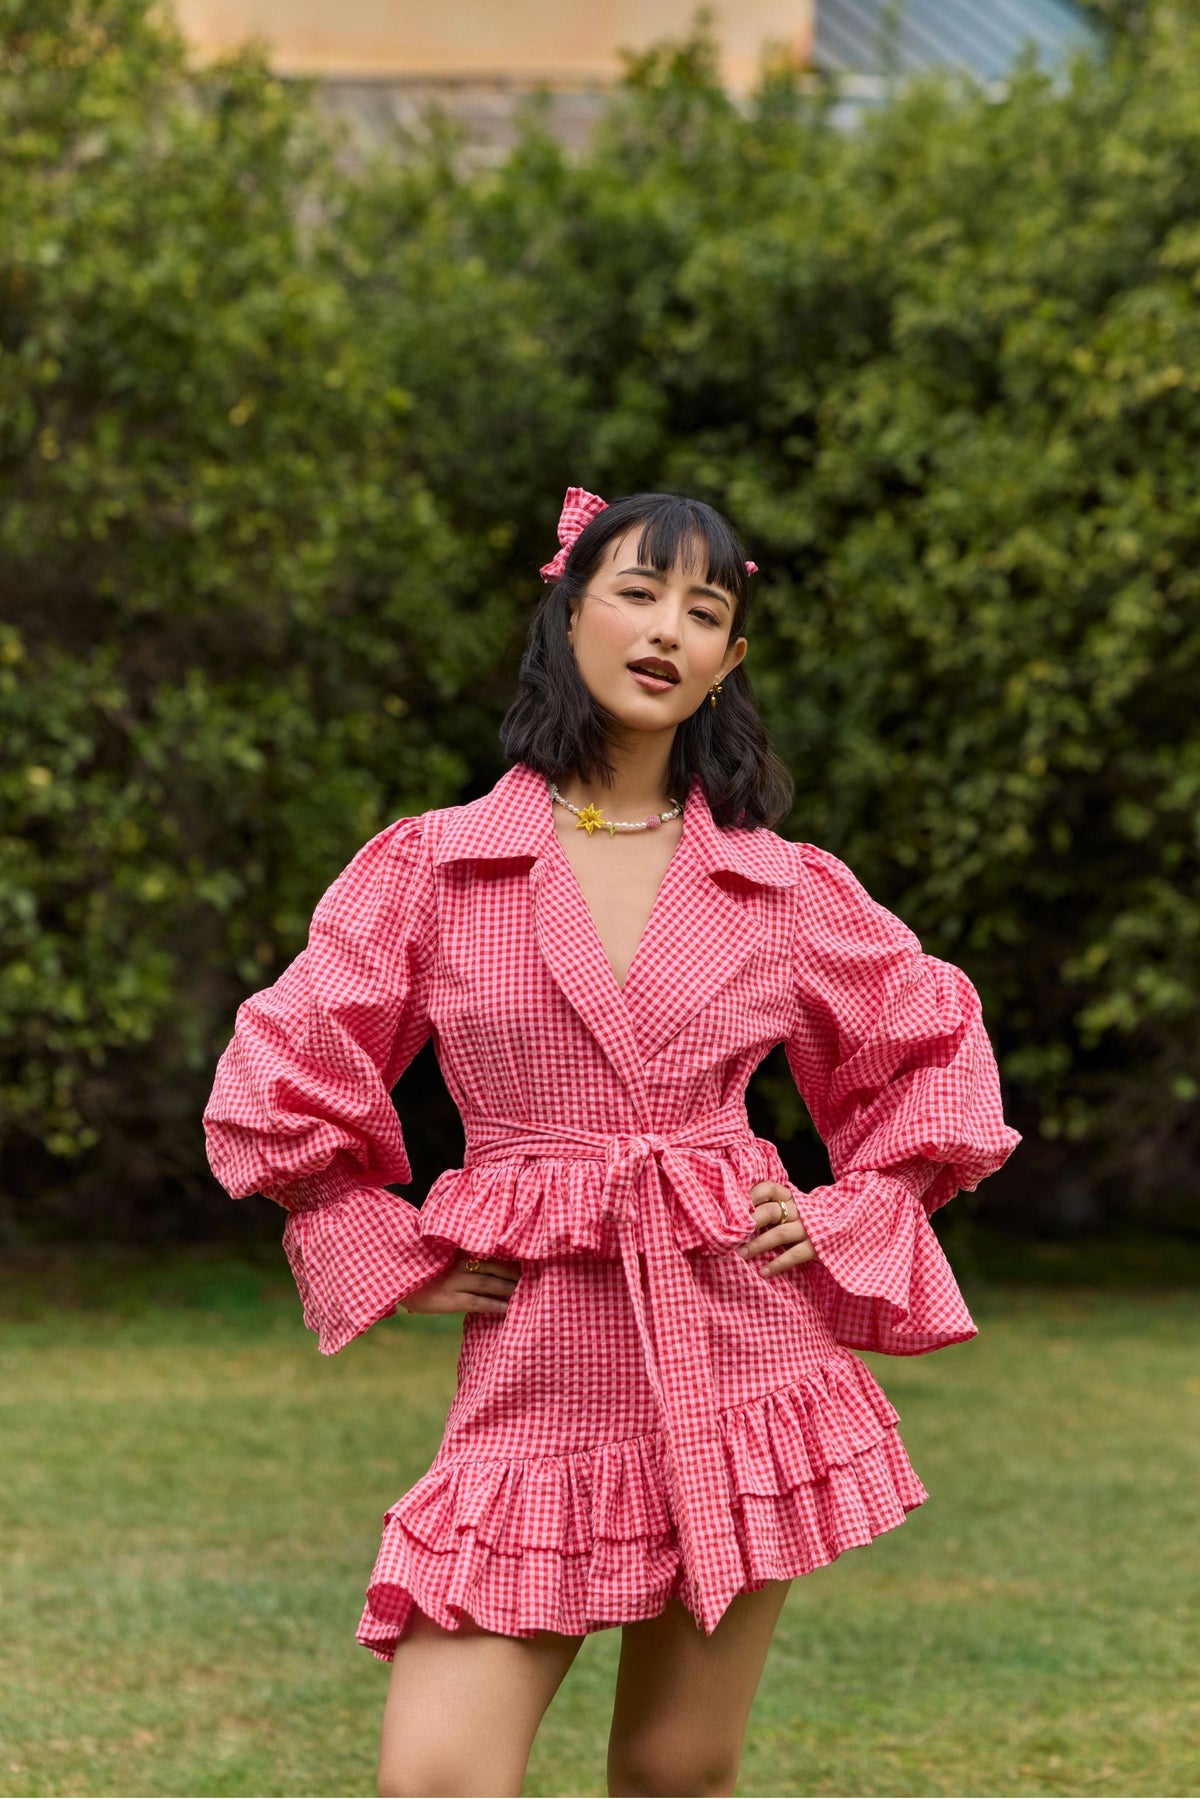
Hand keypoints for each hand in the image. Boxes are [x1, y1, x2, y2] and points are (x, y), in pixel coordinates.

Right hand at [402, 1253, 521, 1315]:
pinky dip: (496, 1305)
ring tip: (531, 1292)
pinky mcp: (450, 1300)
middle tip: (541, 1275)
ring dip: (512, 1288)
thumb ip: (458, 1247)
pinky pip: (479, 1303)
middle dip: (518, 1271)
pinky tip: (510, 1309)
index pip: (492, 1249)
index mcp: (458, 1247)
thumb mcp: (437, 1249)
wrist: (391, 1276)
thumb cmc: (417, 1264)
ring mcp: (455, 1281)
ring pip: (491, 1284)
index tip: (532, 1254)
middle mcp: (459, 1261)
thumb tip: (482, 1249)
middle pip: (497, 1265)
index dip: (512, 1253)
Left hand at [736, 1181, 816, 1274]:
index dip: (751, 1194)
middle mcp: (800, 1210)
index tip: (733, 1205)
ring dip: (758, 1245)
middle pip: (770, 1211)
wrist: (850, 1232)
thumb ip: (776, 1210)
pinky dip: (777, 1264)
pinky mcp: (818, 1246)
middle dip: (749, 1222)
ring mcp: (810, 1228)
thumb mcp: (796, 1211)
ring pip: (779, 1234)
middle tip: (731, 1234)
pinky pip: (794, 1255)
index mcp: (793, 1199)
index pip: (769, 1188)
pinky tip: (763, 1272)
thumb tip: (741, 1215)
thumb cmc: (812, 1223)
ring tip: (741, 1255)